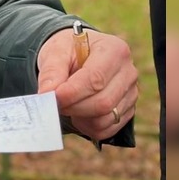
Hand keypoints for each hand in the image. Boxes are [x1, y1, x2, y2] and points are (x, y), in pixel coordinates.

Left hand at [36, 27, 138, 141]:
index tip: (53, 97)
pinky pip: (107, 129)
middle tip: (54, 103)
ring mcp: (131, 93)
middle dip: (74, 106)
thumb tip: (47, 93)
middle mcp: (128, 72)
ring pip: (105, 118)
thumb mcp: (55, 51)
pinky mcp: (128, 110)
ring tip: (65, 105)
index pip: (96, 78)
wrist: (78, 56)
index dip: (72, 92)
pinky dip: (87, 126)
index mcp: (113, 50)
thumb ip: (51, 71)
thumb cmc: (68, 52)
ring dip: (80, 117)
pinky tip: (77, 113)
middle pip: (103, 102)